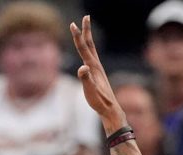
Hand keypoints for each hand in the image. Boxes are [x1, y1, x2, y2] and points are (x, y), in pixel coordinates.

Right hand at [71, 16, 126, 130]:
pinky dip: (88, 49)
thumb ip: (86, 79)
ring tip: (85, 28)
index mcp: (93, 67)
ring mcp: (97, 69)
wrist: (110, 109)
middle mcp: (96, 65)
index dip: (77, 36)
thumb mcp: (90, 91)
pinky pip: (92, 56)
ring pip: (92, 49)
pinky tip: (87, 50)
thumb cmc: (99, 101)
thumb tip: (83, 68)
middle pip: (90, 44)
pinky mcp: (97, 74)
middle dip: (86, 30)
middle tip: (86, 16)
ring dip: (88, 37)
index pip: (83, 48)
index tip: (72, 24)